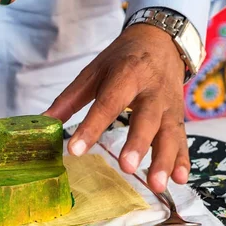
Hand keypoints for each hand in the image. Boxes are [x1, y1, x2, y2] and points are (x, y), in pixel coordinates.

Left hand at [44, 24, 188, 192]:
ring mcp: (169, 104)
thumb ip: (69, 99)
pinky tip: (179, 180)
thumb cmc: (122, 59)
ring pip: (169, 133)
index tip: (75, 150)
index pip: (107, 104)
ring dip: (164, 160)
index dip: (91, 128)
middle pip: (146, 119)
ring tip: (156, 185)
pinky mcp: (179, 116)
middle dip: (138, 144)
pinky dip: (182, 160)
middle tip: (126, 168)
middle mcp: (152, 90)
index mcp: (126, 75)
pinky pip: (182, 139)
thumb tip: (43, 122)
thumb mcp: (94, 71)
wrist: (161, 39)